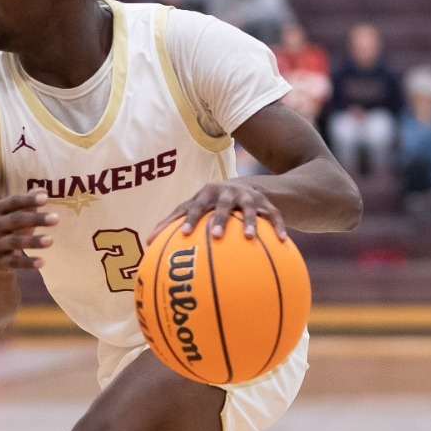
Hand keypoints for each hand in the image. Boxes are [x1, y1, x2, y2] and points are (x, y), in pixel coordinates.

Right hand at [0, 190, 55, 271]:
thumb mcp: (16, 214)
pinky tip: (42, 262)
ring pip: (14, 242)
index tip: (46, 198)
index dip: (29, 200)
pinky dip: (27, 262)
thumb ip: (29, 202)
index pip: (13, 202)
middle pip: (15, 220)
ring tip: (51, 240)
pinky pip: (14, 262)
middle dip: (36, 219)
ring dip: (33, 241)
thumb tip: (43, 190)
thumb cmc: (9, 229)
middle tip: (56, 219)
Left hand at [161, 179, 286, 240]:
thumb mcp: (194, 207)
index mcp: (207, 195)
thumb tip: (147, 243)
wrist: (247, 187)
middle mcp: (227, 194)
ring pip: (249, 209)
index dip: (189, 219)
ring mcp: (248, 198)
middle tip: (216, 236)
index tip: (183, 234)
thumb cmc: (211, 204)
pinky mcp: (266, 205)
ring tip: (248, 238)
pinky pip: (274, 216)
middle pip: (222, 205)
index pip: (195, 206)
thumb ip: (172, 223)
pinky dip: (278, 227)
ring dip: (248, 222)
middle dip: (219, 219)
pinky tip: (283, 241)